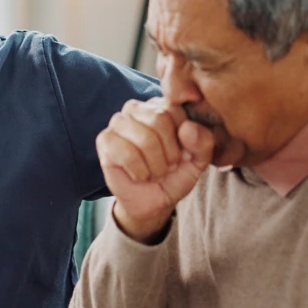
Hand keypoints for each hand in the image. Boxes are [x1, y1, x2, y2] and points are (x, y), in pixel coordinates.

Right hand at [95, 98, 214, 241]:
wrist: (153, 202)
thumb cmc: (174, 175)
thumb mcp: (198, 161)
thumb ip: (203, 142)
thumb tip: (188, 128)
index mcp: (161, 105)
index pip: (176, 109)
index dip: (184, 139)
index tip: (182, 155)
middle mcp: (137, 108)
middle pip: (159, 119)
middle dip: (169, 152)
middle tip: (167, 166)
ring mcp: (118, 122)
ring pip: (144, 138)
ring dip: (154, 164)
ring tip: (154, 172)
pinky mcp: (105, 140)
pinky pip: (126, 152)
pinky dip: (139, 171)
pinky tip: (139, 175)